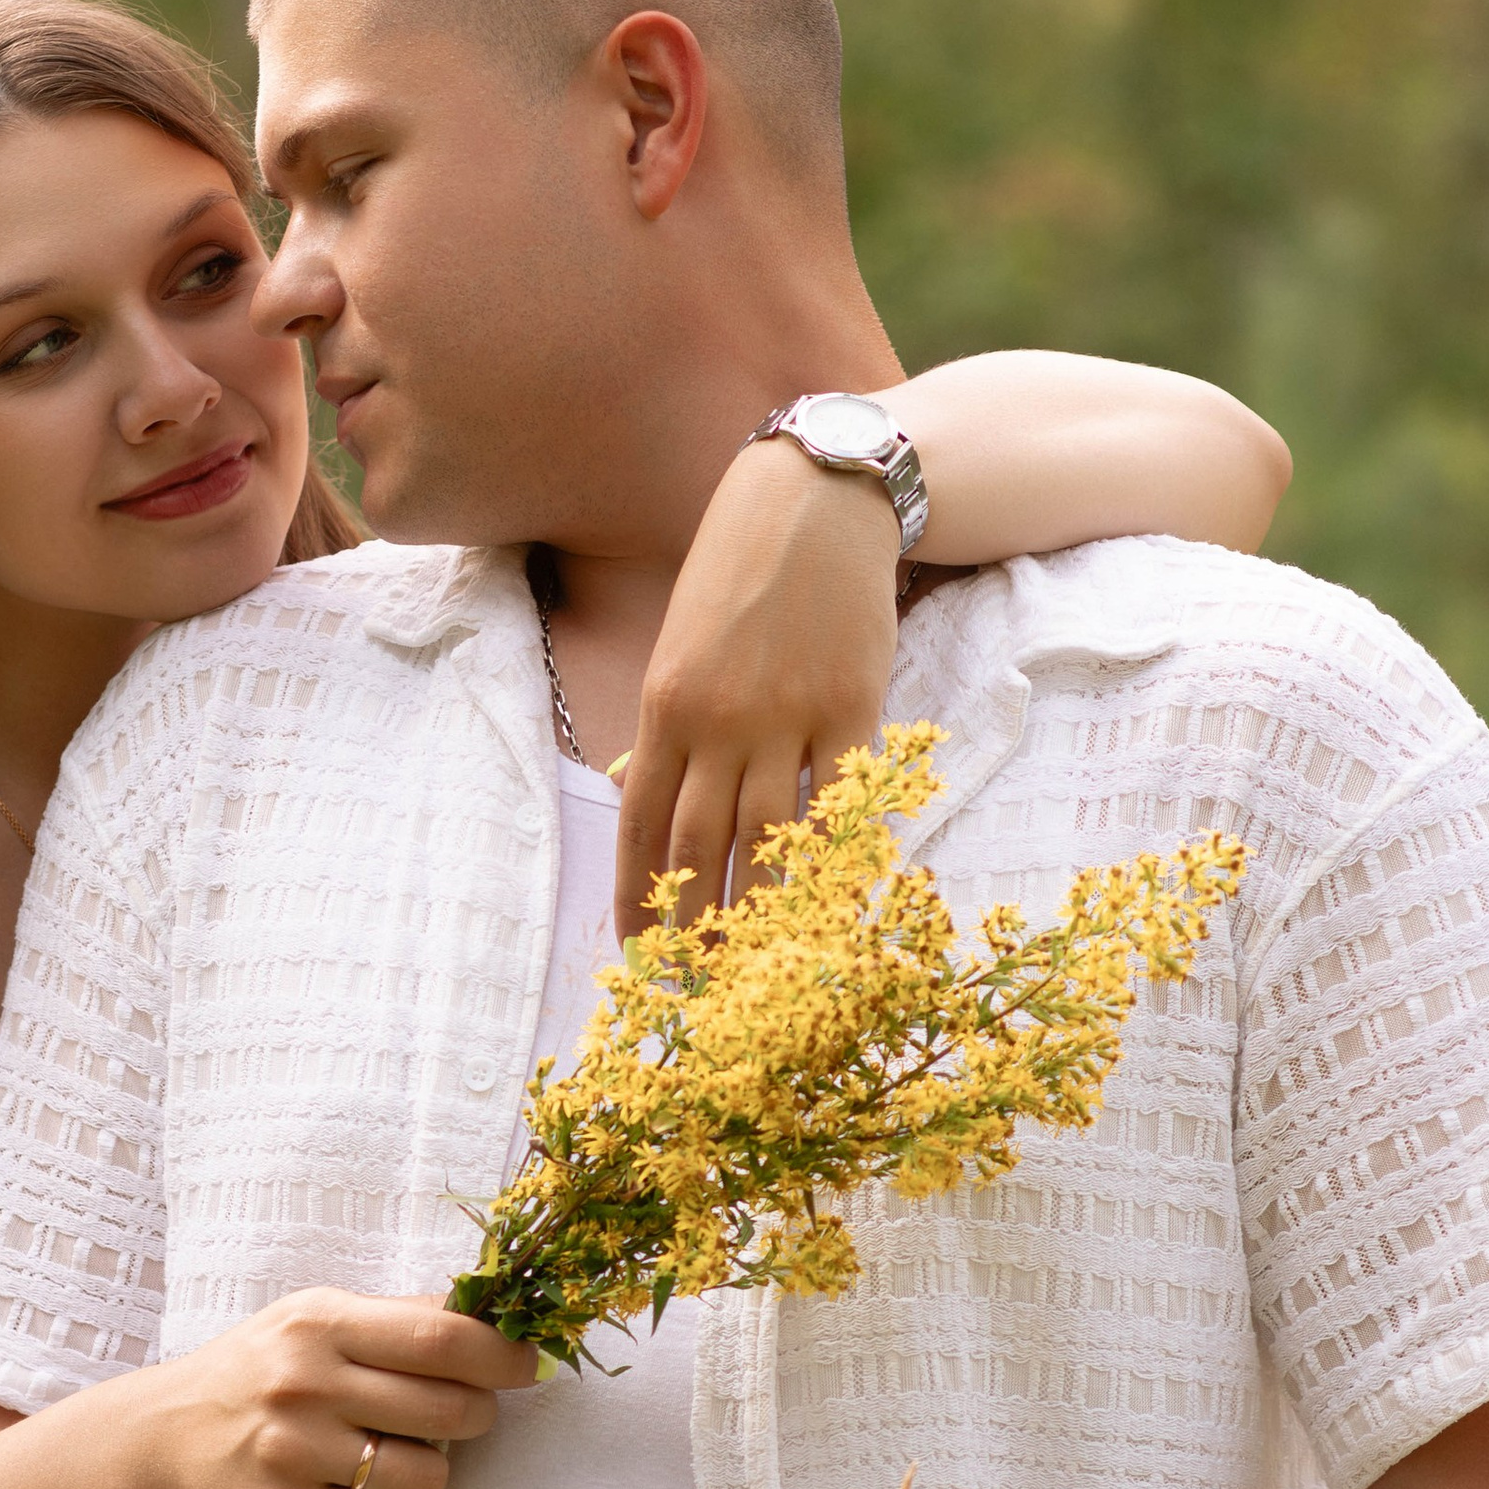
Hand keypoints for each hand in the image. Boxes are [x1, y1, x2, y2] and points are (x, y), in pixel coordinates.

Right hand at [131, 1292, 536, 1488]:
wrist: (162, 1437)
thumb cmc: (257, 1371)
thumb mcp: (311, 1321)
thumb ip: (394, 1318)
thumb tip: (485, 1312)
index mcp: (322, 1324)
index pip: (440, 1335)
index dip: (501, 1354)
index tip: (529, 1365)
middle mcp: (307, 1383)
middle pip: (448, 1408)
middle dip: (476, 1415)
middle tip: (460, 1414)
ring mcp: (293, 1452)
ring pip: (427, 1476)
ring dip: (431, 1472)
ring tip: (396, 1457)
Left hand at [617, 439, 900, 934]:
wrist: (814, 500)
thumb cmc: (738, 570)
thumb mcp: (681, 641)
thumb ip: (668, 723)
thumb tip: (644, 793)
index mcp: (664, 704)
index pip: (638, 826)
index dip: (636, 898)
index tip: (638, 955)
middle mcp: (717, 719)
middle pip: (698, 848)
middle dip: (694, 927)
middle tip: (701, 988)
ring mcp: (787, 716)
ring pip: (769, 839)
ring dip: (762, 913)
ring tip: (760, 970)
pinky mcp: (853, 707)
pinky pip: (844, 802)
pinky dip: (841, 858)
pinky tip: (837, 903)